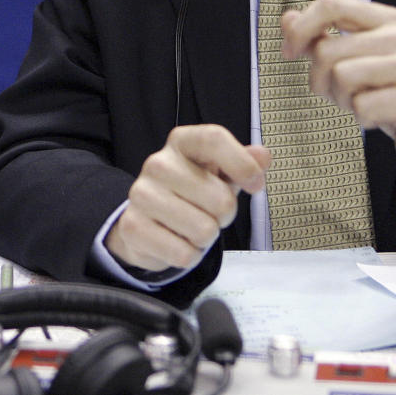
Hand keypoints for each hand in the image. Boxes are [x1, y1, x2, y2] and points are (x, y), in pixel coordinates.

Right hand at [104, 124, 270, 273]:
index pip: (214, 139)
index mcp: (181, 142)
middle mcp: (157, 163)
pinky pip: (184, 254)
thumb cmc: (190, 191)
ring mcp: (142, 195)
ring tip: (193, 226)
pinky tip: (177, 241)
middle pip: (220, 198)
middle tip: (211, 212)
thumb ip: (243, 163)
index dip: (242, 163)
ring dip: (207, 237)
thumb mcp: (219, 173)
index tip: (256, 185)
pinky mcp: (133, 227)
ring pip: (204, 230)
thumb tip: (262, 156)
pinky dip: (189, 255)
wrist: (148, 218)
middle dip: (225, 215)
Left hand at [281, 0, 395, 197]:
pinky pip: (361, 106)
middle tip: (341, 94)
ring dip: (341, 99)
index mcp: (385, 19)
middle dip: (320, 79)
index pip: (331, 4)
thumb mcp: (348, 61)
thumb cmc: (384, 93)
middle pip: (327, 49)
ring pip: (341, 76)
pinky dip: (361, 117)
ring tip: (362, 103)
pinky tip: (380, 117)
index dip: (300, 29)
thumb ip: (318, 38)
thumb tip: (287, 18)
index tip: (288, 53)